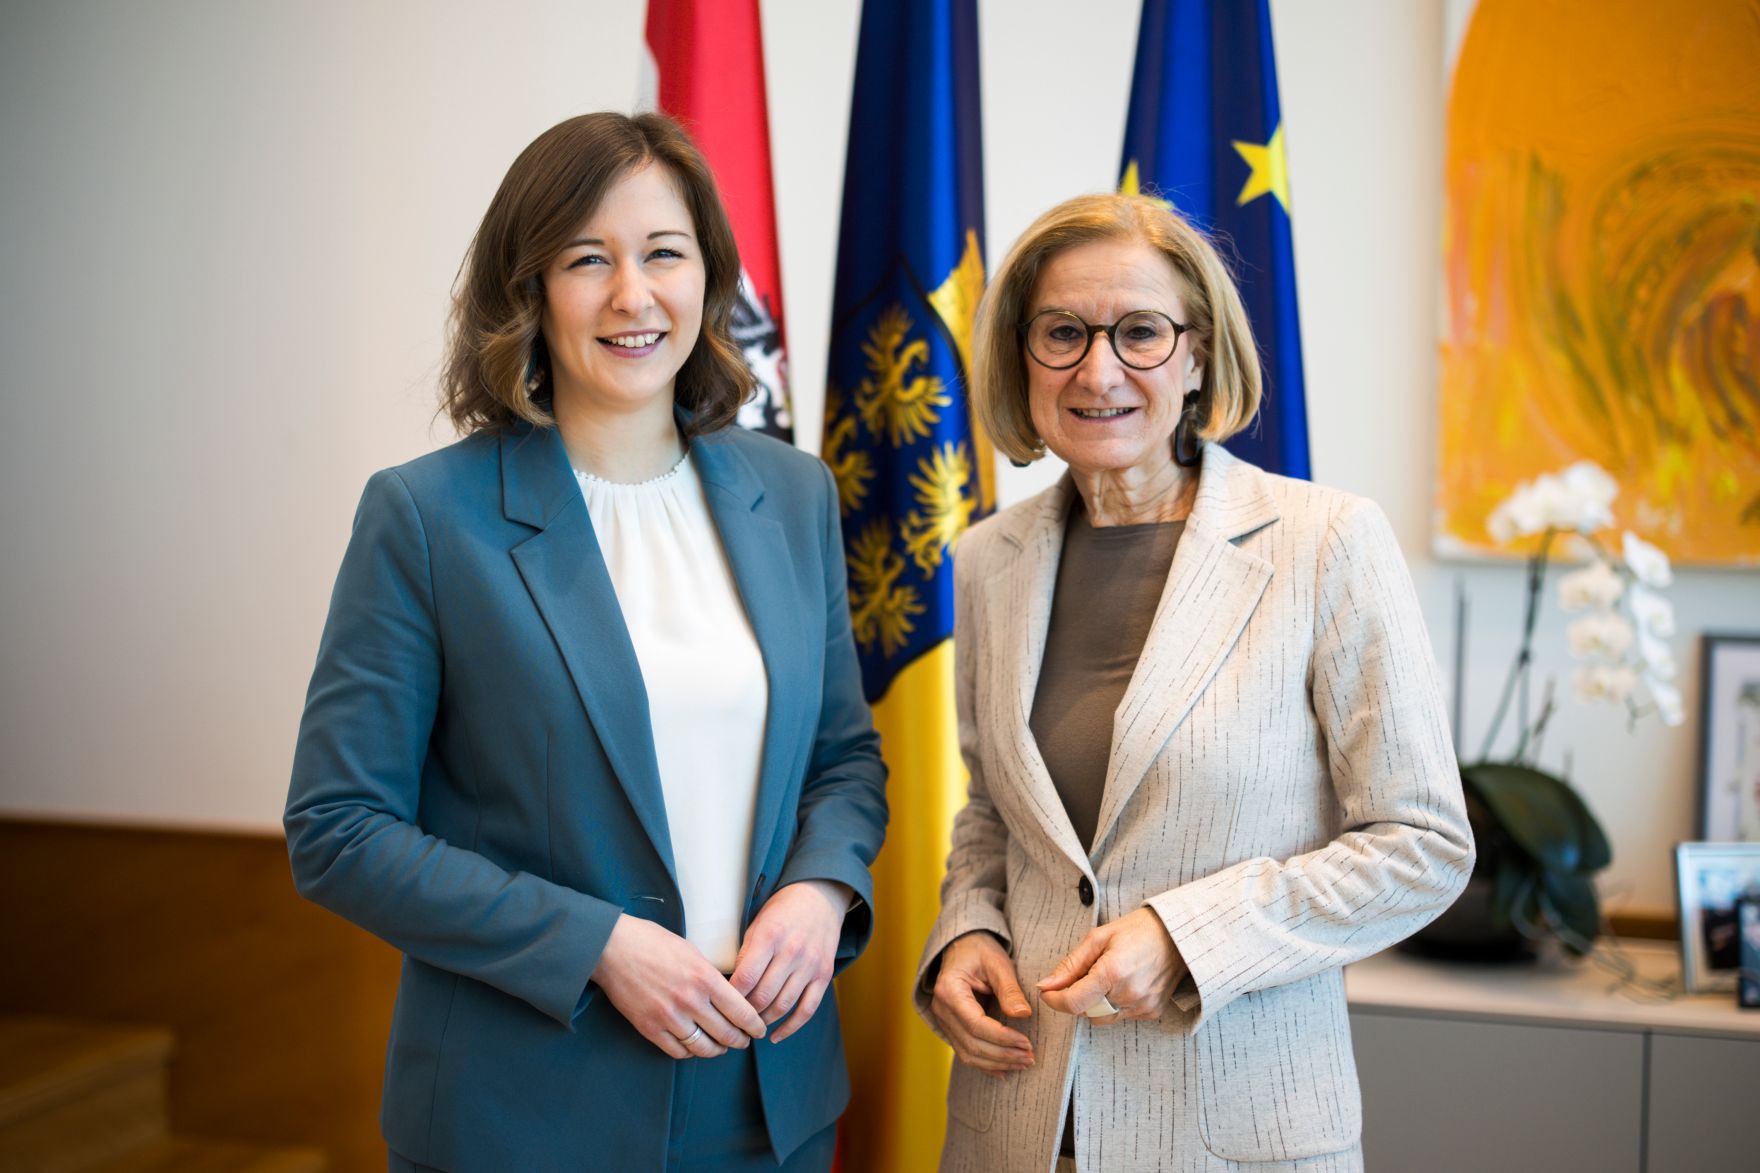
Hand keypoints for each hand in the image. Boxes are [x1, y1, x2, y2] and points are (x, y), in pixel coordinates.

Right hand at [591, 914, 766, 1058]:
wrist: (613, 948)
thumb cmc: (652, 943)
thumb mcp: (692, 951)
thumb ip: (711, 976)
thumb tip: (729, 996)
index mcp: (705, 978)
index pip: (742, 1012)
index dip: (755, 1025)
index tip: (759, 1030)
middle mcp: (690, 1001)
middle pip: (726, 1034)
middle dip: (740, 1041)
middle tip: (744, 1041)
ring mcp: (669, 1017)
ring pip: (703, 1048)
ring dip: (717, 1050)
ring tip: (721, 1047)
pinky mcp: (650, 1028)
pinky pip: (678, 1050)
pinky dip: (690, 1052)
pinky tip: (694, 1046)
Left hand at [729, 880, 848, 1043]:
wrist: (819, 897)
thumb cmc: (781, 911)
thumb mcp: (757, 924)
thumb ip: (745, 955)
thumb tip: (729, 989)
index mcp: (770, 936)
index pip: (746, 978)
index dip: (730, 997)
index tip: (719, 1006)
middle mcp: (792, 952)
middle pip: (763, 996)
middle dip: (745, 1012)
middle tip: (732, 1019)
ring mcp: (810, 965)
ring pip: (783, 1005)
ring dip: (764, 1021)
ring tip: (750, 1026)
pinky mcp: (824, 974)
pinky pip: (808, 1009)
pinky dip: (790, 1027)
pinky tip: (775, 1036)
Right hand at [929, 931, 1033, 1075]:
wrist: (963, 947)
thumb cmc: (980, 951)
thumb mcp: (998, 963)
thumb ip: (1010, 989)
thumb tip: (1023, 1015)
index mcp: (949, 990)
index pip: (975, 1024)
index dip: (1002, 1038)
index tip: (1026, 1043)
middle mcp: (941, 1009)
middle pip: (971, 1044)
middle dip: (1003, 1055)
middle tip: (1030, 1057)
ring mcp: (944, 1021)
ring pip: (968, 1054)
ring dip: (997, 1063)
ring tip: (1023, 1063)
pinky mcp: (951, 1028)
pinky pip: (966, 1052)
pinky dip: (986, 1064)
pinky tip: (1004, 1071)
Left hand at [1037, 907, 1185, 1023]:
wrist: (1179, 935)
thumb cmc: (1137, 930)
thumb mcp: (1099, 937)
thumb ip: (1070, 965)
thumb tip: (1045, 985)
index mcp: (1113, 972)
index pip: (1073, 1002)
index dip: (1054, 1000)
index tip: (1047, 991)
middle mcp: (1129, 994)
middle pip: (1085, 1011)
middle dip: (1077, 997)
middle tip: (1085, 974)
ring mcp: (1143, 1006)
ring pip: (1102, 1017)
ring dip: (1095, 1003)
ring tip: (1107, 976)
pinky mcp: (1152, 1012)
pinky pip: (1121, 1016)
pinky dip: (1114, 1004)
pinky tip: (1125, 983)